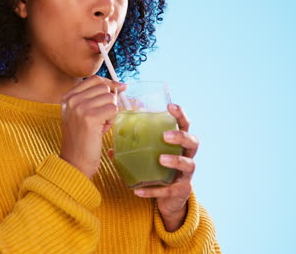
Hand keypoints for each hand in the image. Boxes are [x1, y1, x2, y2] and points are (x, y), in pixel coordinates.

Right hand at [60, 75, 126, 178]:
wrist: (74, 162)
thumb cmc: (81, 140)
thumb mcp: (81, 114)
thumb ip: (94, 98)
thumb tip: (120, 85)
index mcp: (67, 97)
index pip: (94, 79)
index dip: (109, 84)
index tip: (119, 88)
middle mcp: (71, 100)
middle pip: (104, 88)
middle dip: (108, 103)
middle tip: (101, 119)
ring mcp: (79, 107)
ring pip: (110, 98)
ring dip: (110, 113)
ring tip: (100, 126)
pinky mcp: (90, 117)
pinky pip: (113, 109)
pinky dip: (112, 120)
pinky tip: (102, 130)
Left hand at [107, 103, 198, 230]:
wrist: (169, 199)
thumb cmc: (160, 170)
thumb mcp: (150, 157)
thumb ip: (135, 150)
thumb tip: (111, 147)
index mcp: (179, 144)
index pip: (184, 125)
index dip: (180, 115)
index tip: (170, 106)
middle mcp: (187, 156)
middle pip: (192, 142)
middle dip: (180, 137)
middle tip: (165, 135)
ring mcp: (186, 175)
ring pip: (188, 165)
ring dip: (175, 160)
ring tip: (161, 159)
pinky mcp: (181, 191)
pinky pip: (168, 190)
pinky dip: (153, 191)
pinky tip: (138, 190)